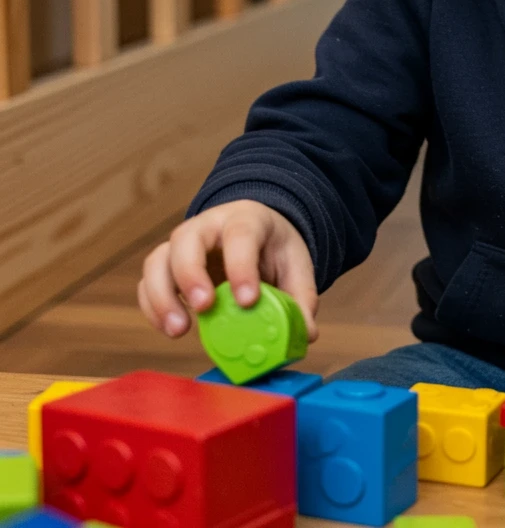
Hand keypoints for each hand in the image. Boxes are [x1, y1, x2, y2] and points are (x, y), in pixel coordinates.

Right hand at [137, 200, 318, 342]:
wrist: (255, 232)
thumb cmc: (273, 249)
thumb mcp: (295, 264)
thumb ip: (301, 298)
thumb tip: (306, 334)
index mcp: (247, 219)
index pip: (241, 235)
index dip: (241, 266)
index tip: (247, 300)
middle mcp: (209, 226)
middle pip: (188, 238)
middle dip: (192, 274)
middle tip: (204, 307)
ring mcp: (183, 244)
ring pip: (158, 260)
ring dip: (163, 296)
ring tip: (180, 329)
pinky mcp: (167, 265)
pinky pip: (149, 282)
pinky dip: (153, 307)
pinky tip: (170, 328)